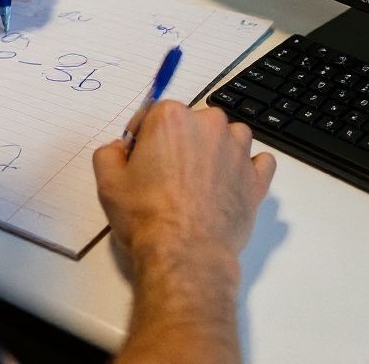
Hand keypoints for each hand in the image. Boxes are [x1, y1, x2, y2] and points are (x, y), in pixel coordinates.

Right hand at [93, 102, 274, 263]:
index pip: (153, 115)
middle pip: (193, 122)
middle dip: (181, 142)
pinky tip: (232, 183)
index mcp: (171, 118)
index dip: (143, 138)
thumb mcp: (108, 182)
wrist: (184, 253)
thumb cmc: (146, 216)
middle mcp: (208, 125)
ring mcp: (237, 150)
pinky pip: (260, 161)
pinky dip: (248, 168)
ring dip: (217, 150)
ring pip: (230, 136)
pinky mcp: (256, 178)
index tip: (139, 159)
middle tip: (167, 174)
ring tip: (200, 180)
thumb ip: (108, 153)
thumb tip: (119, 148)